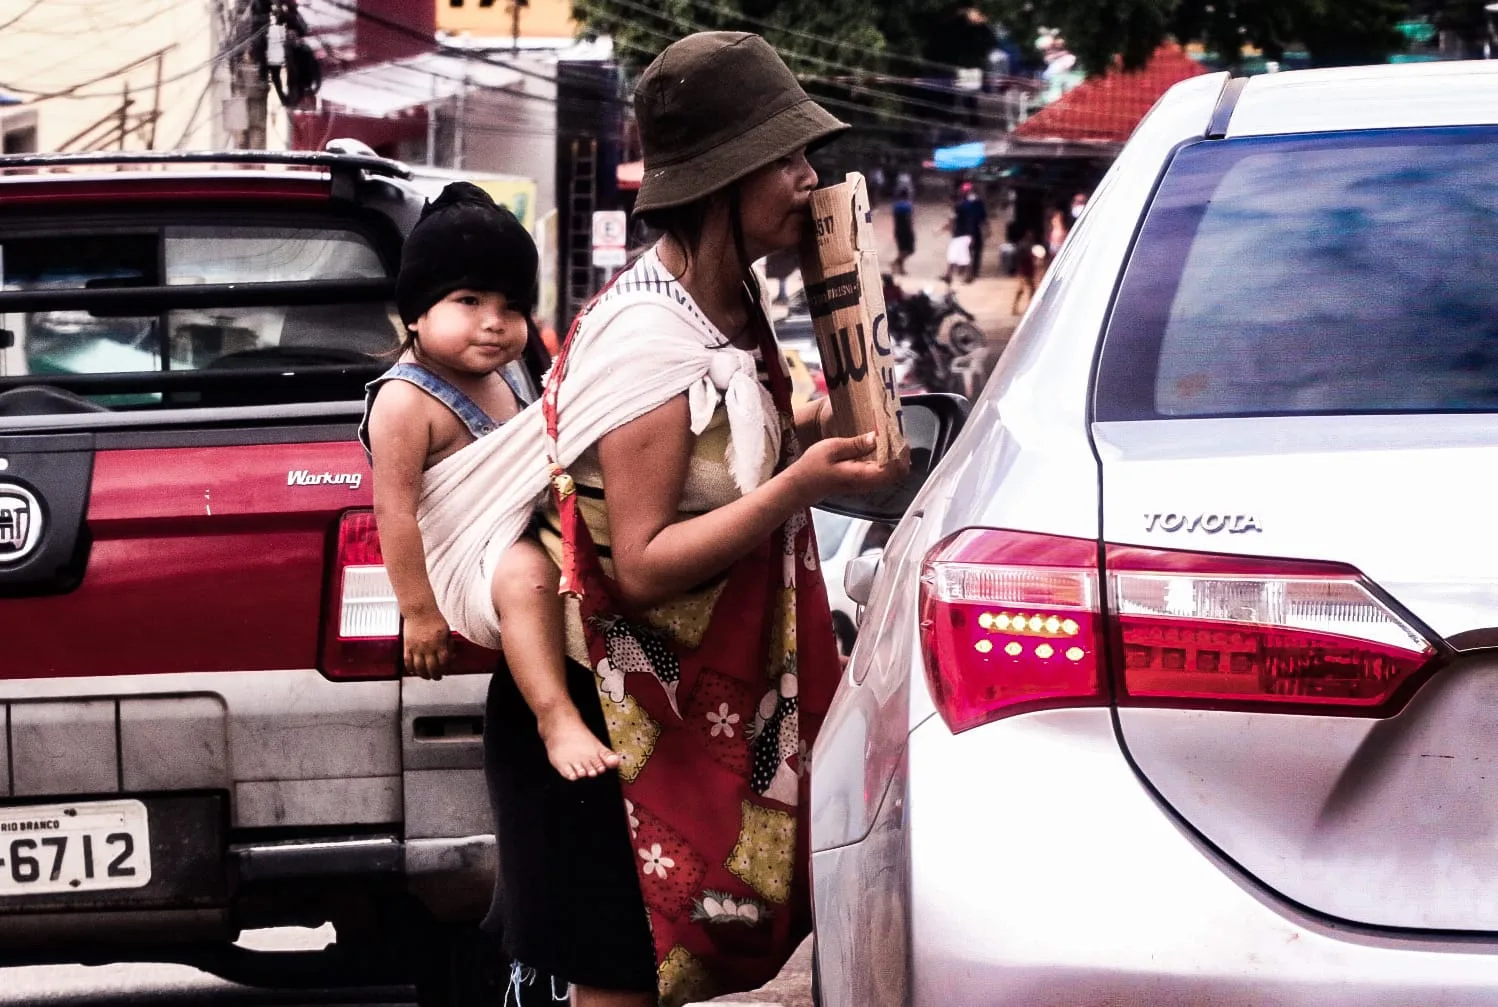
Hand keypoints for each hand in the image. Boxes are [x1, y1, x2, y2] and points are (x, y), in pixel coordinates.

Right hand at [402, 611, 451, 679]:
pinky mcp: (407, 646)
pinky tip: (414, 671)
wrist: (419, 610)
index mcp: (439, 642)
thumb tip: (451, 655)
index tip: (446, 671)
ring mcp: (417, 647)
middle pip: (432, 668)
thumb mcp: (446, 631)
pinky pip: (408, 662)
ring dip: (423, 675)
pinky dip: (411, 669)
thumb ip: (448, 644)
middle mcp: (428, 646)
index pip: (444, 662)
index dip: (446, 669)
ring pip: (419, 668)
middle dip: (436, 675)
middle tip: (437, 677)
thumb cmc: (434, 617)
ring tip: (426, 676)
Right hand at [791, 432, 910, 505]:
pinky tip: (881, 446)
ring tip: (888, 438)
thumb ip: (856, 444)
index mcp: (862, 475)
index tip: (895, 434)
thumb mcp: (831, 448)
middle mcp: (868, 483)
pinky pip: (885, 473)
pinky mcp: (865, 483)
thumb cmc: (812, 467)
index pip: (894, 468)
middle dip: (901, 452)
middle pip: (899, 472)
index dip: (900, 451)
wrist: (802, 485)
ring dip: (896, 456)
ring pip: (894, 474)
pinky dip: (888, 460)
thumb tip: (876, 437)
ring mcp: (868, 485)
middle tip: (895, 434)